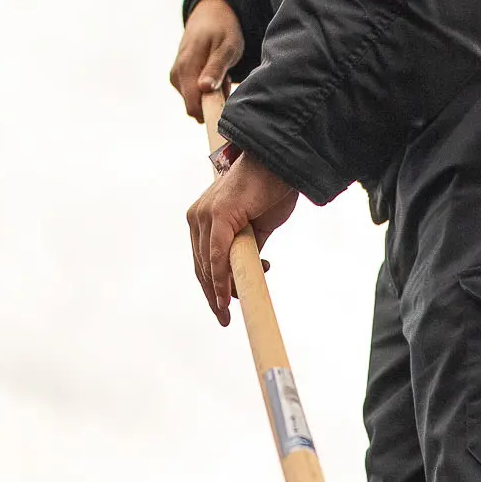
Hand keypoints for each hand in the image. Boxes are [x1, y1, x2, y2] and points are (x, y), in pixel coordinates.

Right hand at [171, 0, 244, 121]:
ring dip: (212, 95)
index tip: (227, 99)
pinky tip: (212, 74)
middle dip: (214, 101)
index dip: (212, 111)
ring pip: (196, 103)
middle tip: (225, 79)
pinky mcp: (177, 80)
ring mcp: (175, 78)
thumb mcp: (227, 47)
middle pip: (196, 108)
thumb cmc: (223, 30)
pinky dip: (206, 90)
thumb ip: (215, 68)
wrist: (209, 16)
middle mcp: (176, 75)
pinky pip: (194, 96)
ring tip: (220, 73)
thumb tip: (204, 89)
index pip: (193, 106)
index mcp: (186, 68)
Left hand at [187, 153, 299, 324]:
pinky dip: (221, 279)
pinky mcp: (218, 215)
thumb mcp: (258, 228)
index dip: (211, 288)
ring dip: (220, 292)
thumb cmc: (271, 190)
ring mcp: (205, 215)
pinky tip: (227, 297)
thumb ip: (248, 249)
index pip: (202, 261)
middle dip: (214, 295)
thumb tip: (248, 272)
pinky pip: (216, 256)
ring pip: (207, 265)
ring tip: (234, 309)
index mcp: (204, 219)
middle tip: (226, 318)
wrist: (283, 163)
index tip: (222, 309)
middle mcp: (198, 217)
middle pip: (201, 267)